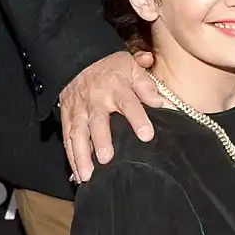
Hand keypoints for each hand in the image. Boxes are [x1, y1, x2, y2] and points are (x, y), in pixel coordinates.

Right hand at [59, 49, 159, 182]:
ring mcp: (79, 109)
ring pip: (78, 133)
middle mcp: (96, 100)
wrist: (79, 58)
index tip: (146, 135)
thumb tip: (167, 104)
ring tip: (87, 175)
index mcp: (116, 87)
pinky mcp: (67, 117)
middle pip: (97, 121)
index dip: (137, 118)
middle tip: (106, 159)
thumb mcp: (132, 68)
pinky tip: (77, 174)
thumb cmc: (112, 68)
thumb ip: (148, 87)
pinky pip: (67, 138)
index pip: (128, 103)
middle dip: (101, 141)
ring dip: (81, 155)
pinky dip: (70, 157)